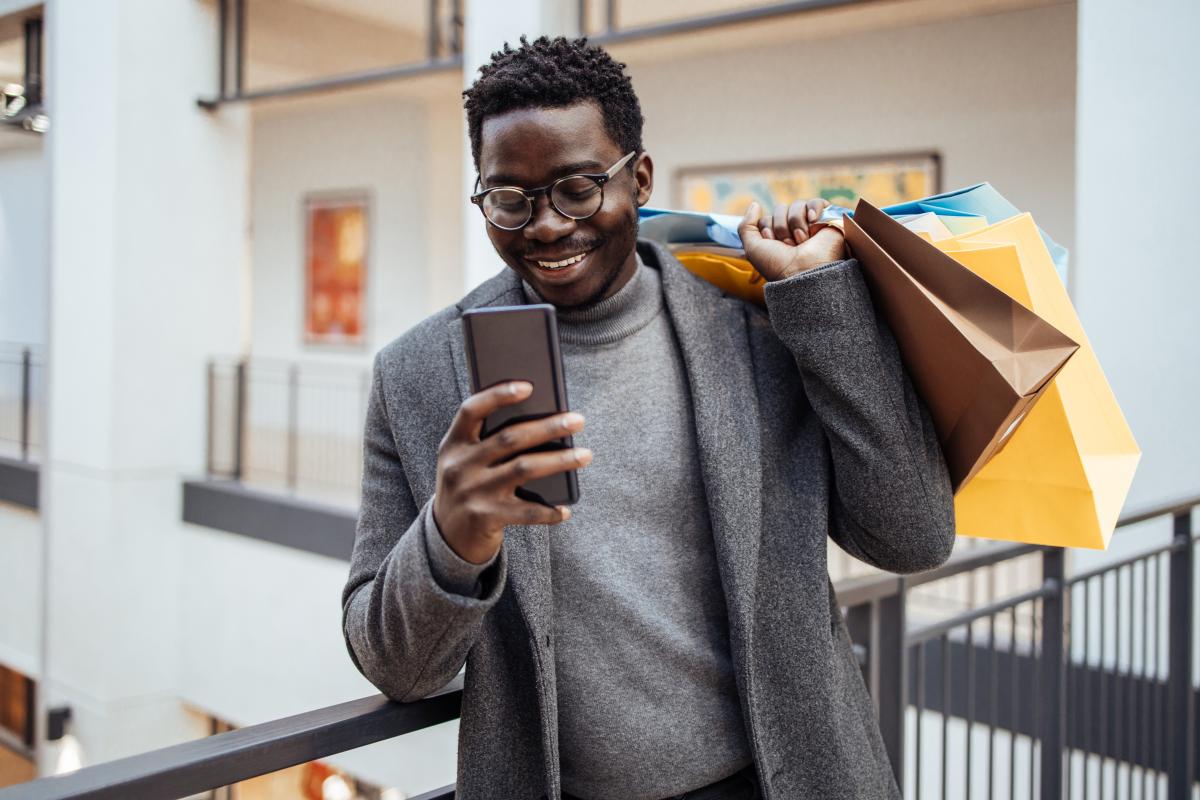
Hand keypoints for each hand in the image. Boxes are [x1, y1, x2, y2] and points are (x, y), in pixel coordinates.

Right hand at [432, 381, 591, 563]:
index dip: (498, 395)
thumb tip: (542, 419)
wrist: (447, 537)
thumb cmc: (468, 486)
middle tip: (578, 420)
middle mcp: (460, 466)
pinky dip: (549, 510)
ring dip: (560, 460)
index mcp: (453, 444)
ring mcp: (472, 492)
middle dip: (548, 427)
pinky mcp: (485, 517)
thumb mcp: (465, 461)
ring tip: (585, 455)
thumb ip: (488, 441)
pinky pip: (526, 512)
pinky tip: (565, 509)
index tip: (529, 386)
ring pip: (524, 469)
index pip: (472, 410)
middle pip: (510, 438)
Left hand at [738, 198, 846, 281]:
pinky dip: (813, 209)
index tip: (773, 246)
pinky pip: (816, 202)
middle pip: (780, 209)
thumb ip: (746, 226)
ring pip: (797, 205)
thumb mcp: (753, 249)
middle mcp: (794, 231)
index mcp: (778, 239)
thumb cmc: (778, 265)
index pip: (766, 219)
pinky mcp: (828, 220)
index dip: (767, 230)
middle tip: (790, 246)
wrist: (806, 273)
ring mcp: (810, 225)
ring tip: (803, 241)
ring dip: (796, 224)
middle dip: (781, 227)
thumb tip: (755, 204)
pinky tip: (813, 221)